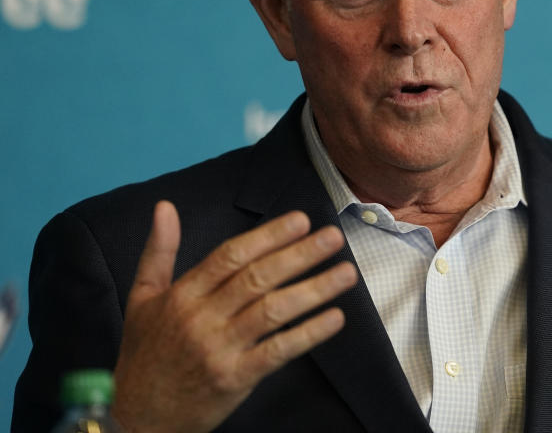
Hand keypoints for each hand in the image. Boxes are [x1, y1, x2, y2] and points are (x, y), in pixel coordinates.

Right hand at [111, 200, 356, 432]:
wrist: (137, 417)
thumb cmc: (145, 354)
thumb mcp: (142, 298)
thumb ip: (159, 251)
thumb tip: (165, 207)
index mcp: (182, 294)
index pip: (230, 256)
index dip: (268, 236)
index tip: (301, 220)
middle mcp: (201, 318)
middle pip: (257, 278)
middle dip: (300, 255)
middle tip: (333, 237)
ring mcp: (219, 349)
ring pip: (272, 311)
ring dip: (314, 290)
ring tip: (346, 273)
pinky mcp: (235, 378)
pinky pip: (278, 352)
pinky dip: (308, 334)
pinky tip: (335, 318)